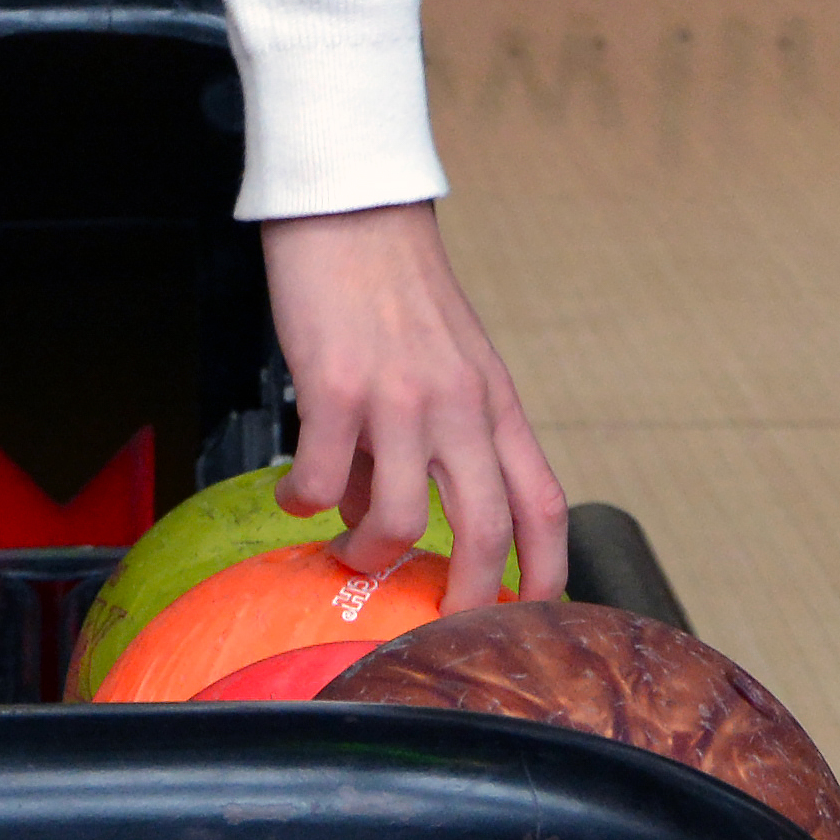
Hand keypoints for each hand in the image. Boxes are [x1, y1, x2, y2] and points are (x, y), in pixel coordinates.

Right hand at [258, 202, 569, 620]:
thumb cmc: (396, 286)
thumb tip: (379, 520)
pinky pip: (323, 481)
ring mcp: (401, 399)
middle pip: (488, 530)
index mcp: (494, 402)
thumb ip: (428, 443)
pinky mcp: (337, 387)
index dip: (547, 573)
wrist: (353, 209)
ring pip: (404, 521)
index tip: (530, 618)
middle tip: (434, 631)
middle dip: (466, 601)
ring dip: (368, 554)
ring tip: (343, 547)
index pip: (543, 502)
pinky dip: (305, 504)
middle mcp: (459, 406)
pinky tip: (292, 495)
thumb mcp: (442, 364)